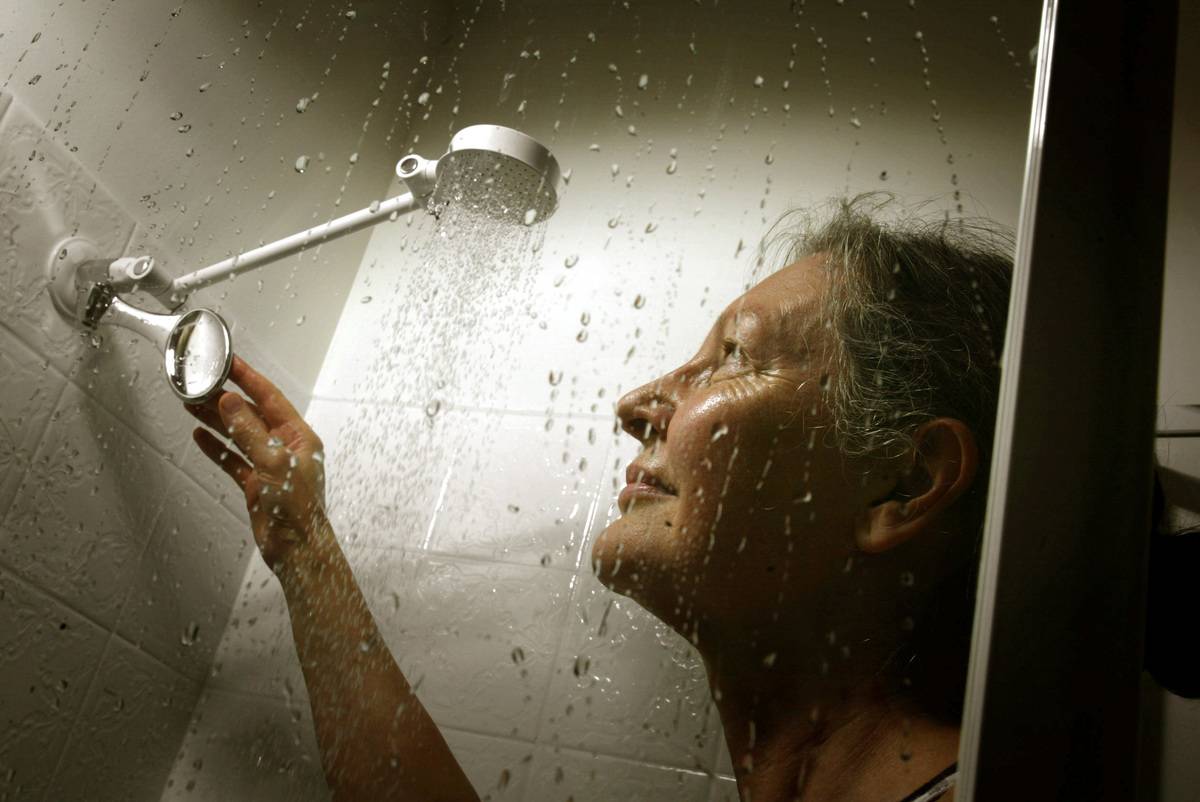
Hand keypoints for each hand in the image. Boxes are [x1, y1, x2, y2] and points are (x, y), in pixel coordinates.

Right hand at [186, 355, 327, 569]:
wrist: (296, 550)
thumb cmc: (297, 509)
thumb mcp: (273, 463)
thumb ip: (249, 431)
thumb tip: (230, 401)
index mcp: (299, 436)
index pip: (270, 398)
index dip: (248, 378)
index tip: (230, 362)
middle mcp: (285, 447)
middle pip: (251, 414)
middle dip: (225, 398)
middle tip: (201, 383)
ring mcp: (270, 465)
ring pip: (238, 435)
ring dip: (216, 420)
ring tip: (192, 404)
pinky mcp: (256, 484)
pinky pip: (233, 459)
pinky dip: (217, 448)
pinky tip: (200, 436)